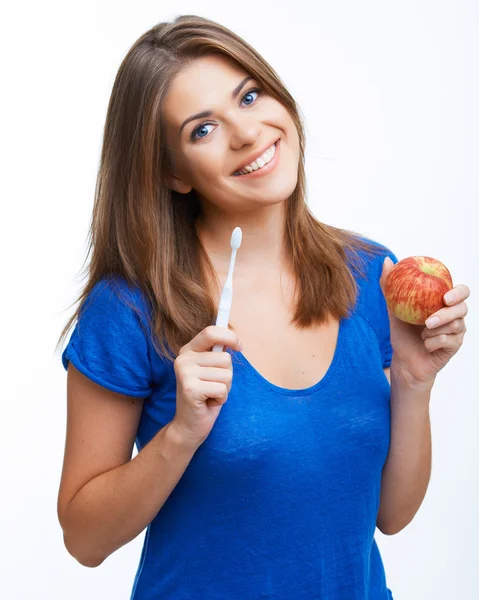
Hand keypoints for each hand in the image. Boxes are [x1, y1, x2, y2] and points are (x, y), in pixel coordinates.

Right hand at [172, 325, 241, 448]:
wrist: (189, 425)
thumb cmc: (205, 396)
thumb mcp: (212, 370)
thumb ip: (218, 353)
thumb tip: (234, 339)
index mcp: (188, 351)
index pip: (211, 331)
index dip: (230, 336)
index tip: (239, 347)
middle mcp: (183, 359)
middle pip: (225, 358)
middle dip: (227, 375)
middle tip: (213, 386)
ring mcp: (185, 373)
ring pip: (226, 374)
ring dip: (224, 388)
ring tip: (210, 394)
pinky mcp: (190, 388)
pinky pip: (222, 389)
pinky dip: (221, 398)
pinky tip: (209, 402)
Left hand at [380, 256, 469, 387]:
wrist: (404, 360)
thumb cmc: (401, 332)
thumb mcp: (393, 308)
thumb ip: (390, 285)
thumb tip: (387, 260)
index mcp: (444, 302)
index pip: (462, 291)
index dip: (458, 292)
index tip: (444, 296)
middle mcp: (455, 315)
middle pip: (462, 308)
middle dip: (447, 313)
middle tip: (429, 319)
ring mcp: (457, 331)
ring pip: (456, 325)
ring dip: (435, 330)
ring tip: (421, 332)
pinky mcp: (455, 346)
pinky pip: (448, 341)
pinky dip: (433, 342)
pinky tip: (425, 344)